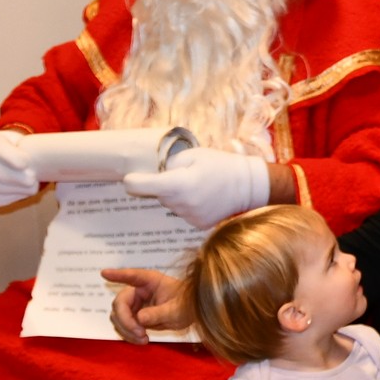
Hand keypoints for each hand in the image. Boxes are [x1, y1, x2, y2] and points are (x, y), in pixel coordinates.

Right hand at [0, 129, 40, 207]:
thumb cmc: (15, 149)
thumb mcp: (21, 140)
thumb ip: (30, 146)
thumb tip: (50, 154)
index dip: (11, 157)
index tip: (25, 163)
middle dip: (16, 177)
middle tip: (32, 179)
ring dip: (17, 189)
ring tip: (32, 187)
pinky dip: (13, 197)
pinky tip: (23, 191)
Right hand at [104, 268, 190, 342]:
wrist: (190, 314)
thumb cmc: (187, 305)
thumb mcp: (177, 310)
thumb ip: (158, 313)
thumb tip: (139, 318)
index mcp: (150, 281)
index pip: (132, 275)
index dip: (117, 275)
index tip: (104, 273)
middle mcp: (139, 290)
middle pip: (120, 303)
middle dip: (126, 320)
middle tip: (140, 333)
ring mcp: (135, 304)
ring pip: (118, 317)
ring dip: (126, 331)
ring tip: (144, 339)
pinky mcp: (135, 317)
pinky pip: (124, 326)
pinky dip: (129, 335)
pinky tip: (142, 341)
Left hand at [123, 145, 271, 227]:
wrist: (248, 186)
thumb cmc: (220, 164)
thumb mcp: (193, 154)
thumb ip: (168, 164)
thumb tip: (152, 173)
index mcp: (177, 184)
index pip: (139, 186)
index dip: (132, 181)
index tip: (130, 178)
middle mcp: (180, 205)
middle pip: (157, 195)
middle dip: (162, 186)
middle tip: (182, 175)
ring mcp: (189, 217)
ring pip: (170, 205)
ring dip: (176, 196)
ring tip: (197, 186)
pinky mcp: (197, 225)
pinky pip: (183, 213)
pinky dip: (188, 206)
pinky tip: (203, 198)